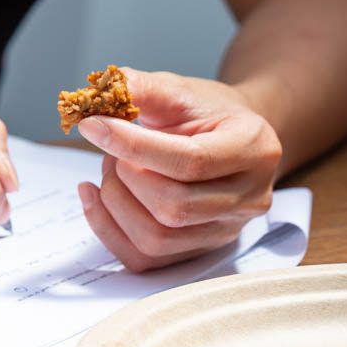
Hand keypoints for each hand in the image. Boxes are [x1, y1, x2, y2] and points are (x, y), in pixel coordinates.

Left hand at [74, 68, 281, 271]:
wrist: (233, 139)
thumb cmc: (208, 114)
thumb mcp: (181, 89)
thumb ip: (143, 88)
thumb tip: (96, 95)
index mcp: (253, 149)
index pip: (191, 161)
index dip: (134, 146)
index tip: (94, 126)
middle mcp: (249, 198)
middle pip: (174, 207)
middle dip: (126, 176)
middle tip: (112, 149)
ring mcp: (226, 231)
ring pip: (156, 238)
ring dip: (116, 203)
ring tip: (112, 170)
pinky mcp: (199, 251)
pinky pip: (144, 258)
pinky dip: (108, 228)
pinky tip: (97, 197)